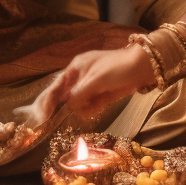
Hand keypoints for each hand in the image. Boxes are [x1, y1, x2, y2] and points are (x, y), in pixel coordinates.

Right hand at [30, 45, 152, 120]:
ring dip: (84, 108)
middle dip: (66, 106)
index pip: (56, 86)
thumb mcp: (96, 80)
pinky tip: (101, 105)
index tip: (42, 116)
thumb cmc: (118, 68)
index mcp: (75, 68)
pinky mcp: (101, 95)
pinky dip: (93, 108)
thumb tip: (68, 106)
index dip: (47, 101)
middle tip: (61, 116)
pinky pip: (90, 106)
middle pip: (65, 97)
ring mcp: (91, 86)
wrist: (143, 68)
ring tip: (96, 105)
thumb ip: (79, 94)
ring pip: (78, 104)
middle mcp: (80, 77)